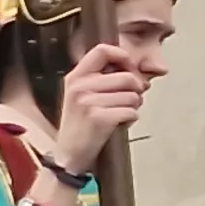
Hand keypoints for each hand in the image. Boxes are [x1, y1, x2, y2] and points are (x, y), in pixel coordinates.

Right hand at [49, 42, 150, 171]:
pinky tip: (118, 125)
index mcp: (75, 77)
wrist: (69, 155)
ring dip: (134, 107)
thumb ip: (102, 79)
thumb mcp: (82, 95)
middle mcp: (79, 87)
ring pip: (133, 96)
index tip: (127, 69)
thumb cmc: (81, 124)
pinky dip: (131, 120)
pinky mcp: (99, 118)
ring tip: (119, 114)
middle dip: (135, 90)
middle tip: (126, 102)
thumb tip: (136, 72)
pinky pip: (132, 111)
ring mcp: (88, 102)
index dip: (122, 56)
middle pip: (128, 77)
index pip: (102, 50)